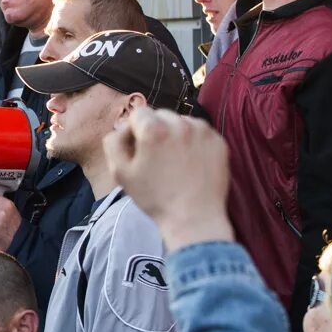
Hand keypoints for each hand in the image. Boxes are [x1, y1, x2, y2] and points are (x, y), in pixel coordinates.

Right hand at [103, 108, 233, 250]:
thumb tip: (122, 128)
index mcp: (153, 129)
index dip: (134, 130)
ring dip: (175, 134)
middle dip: (155, 129)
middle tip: (156, 155)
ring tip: (174, 159)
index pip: (139, 113)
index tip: (138, 149)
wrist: (193, 218)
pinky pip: (200, 132)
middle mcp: (180, 123)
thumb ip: (113, 142)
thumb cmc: (154, 197)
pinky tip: (189, 162)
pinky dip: (193, 141)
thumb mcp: (120, 172)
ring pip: (181, 121)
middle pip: (161, 114)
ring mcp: (203, 131)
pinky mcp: (218, 140)